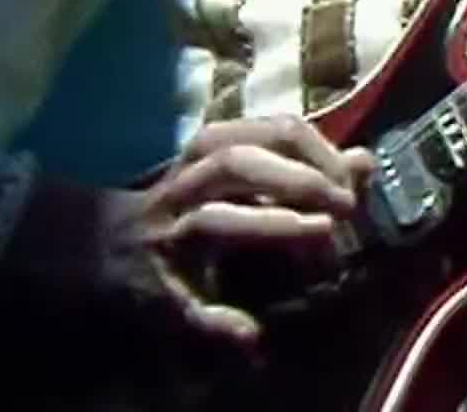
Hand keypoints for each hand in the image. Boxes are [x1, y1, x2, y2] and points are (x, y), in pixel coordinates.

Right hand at [99, 115, 374, 346]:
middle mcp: (184, 186)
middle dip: (297, 178)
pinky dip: (217, 320)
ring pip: (211, 220)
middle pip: (235, 163)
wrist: (101, 246)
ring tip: (320, 232)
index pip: (270, 131)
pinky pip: (185, 304)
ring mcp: (166, 235)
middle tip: (346, 203)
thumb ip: (308, 170)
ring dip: (268, 225)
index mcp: (212, 154)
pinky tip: (252, 335)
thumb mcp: (248, 180)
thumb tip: (365, 161)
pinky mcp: (157, 289)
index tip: (354, 176)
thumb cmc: (193, 206)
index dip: (318, 150)